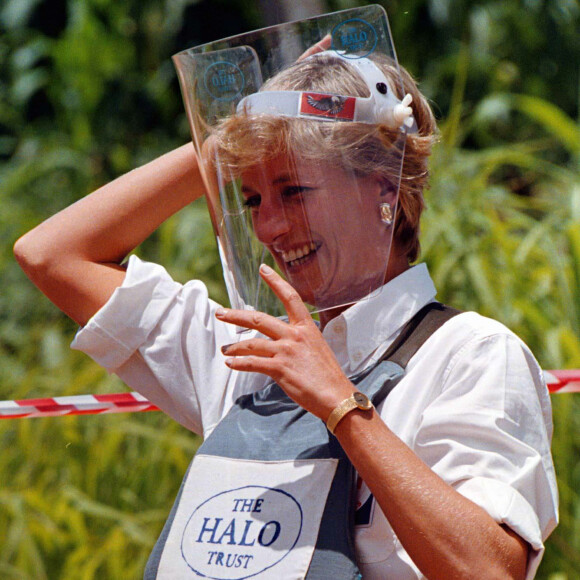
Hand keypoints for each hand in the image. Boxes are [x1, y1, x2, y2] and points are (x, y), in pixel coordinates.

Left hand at [215, 264, 354, 420]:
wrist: (336, 396)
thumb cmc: (328, 375)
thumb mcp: (317, 347)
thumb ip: (300, 340)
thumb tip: (284, 340)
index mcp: (306, 327)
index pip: (290, 297)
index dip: (275, 281)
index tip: (263, 269)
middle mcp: (295, 335)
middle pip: (259, 319)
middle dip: (236, 315)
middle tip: (220, 313)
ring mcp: (286, 351)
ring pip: (251, 343)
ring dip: (234, 347)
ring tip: (225, 350)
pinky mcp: (280, 369)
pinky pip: (253, 363)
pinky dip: (239, 363)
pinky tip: (231, 364)